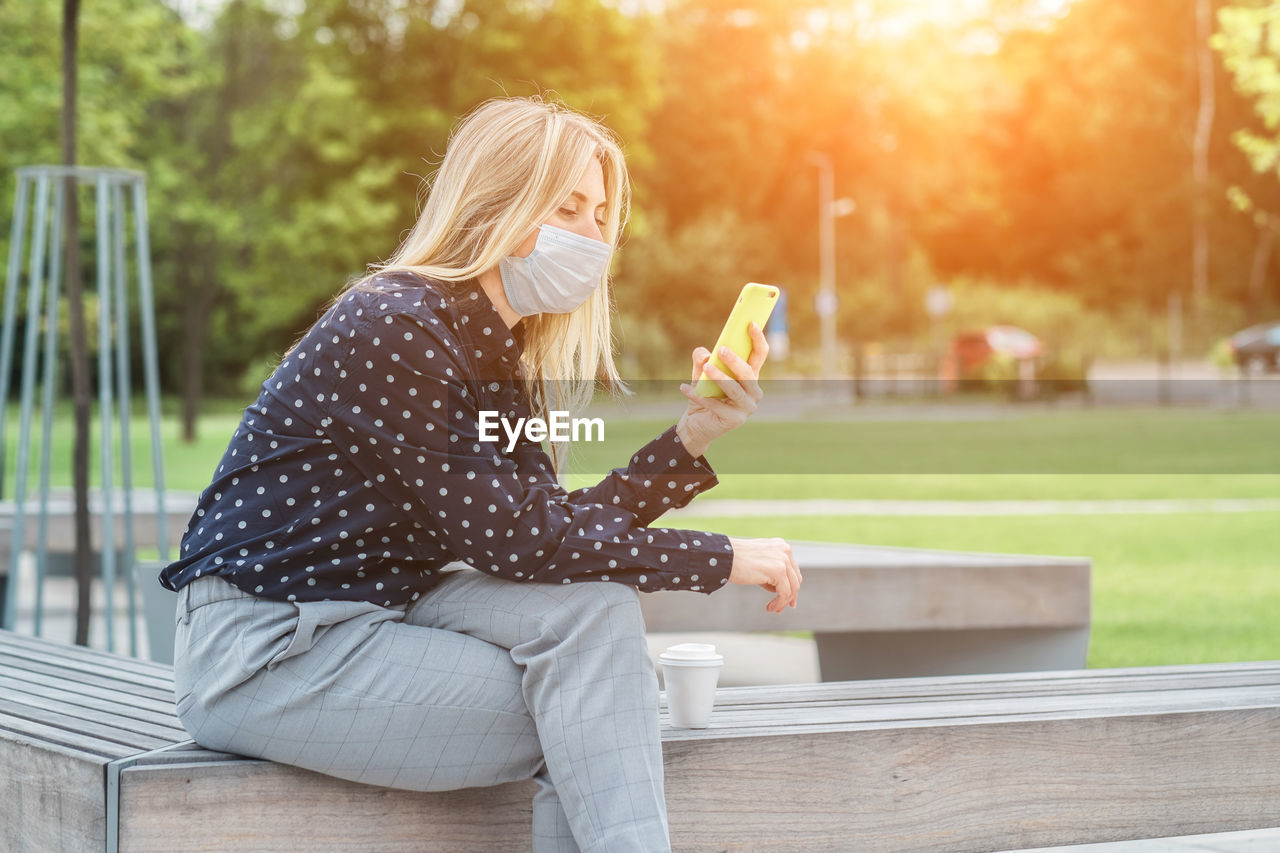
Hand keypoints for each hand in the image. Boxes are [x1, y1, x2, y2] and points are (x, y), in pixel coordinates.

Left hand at [675, 321, 768, 457]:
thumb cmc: (704, 394)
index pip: (759, 355)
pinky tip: (685, 389)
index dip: (758, 339)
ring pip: (735, 389)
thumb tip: (704, 355)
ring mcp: (746, 407)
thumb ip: (701, 360)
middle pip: (748, 373)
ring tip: (705, 369)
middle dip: (735, 361)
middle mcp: (753, 391)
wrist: (697, 424)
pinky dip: (700, 396)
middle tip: (721, 350)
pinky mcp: (735, 420)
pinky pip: (717, 405)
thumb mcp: (700, 373)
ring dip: (719, 378)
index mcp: (750, 376)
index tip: (751, 324)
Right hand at [727, 537, 800, 613]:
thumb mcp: (758, 562)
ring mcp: (783, 560)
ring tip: (772, 609)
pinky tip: (769, 608)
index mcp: (781, 546)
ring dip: (783, 602)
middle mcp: (785, 550)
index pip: (792, 570)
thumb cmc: (735, 560)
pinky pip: (785, 593)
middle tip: (779, 608)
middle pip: (795, 579)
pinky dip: (779, 603)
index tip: (787, 600)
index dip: (791, 586)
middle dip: (789, 596)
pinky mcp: (778, 571)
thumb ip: (771, 571)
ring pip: (792, 588)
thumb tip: (779, 589)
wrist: (723, 557)